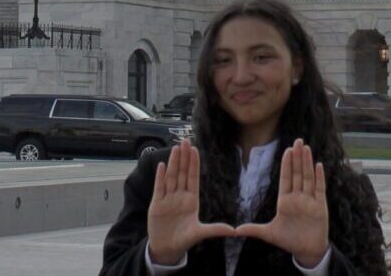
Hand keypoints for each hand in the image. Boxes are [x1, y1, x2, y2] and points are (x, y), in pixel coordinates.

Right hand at [148, 141, 235, 264]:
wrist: (166, 249)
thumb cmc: (184, 240)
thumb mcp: (200, 233)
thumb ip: (215, 229)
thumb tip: (233, 231)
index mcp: (191, 200)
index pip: (193, 177)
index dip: (194, 164)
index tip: (195, 149)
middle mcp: (179, 196)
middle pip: (182, 173)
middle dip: (183, 157)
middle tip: (185, 141)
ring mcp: (168, 198)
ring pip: (171, 176)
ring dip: (173, 162)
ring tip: (175, 148)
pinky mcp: (157, 204)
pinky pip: (159, 187)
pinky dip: (160, 176)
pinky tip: (161, 165)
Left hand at [235, 139, 328, 268]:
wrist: (307, 252)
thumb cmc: (289, 241)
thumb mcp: (270, 233)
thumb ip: (254, 229)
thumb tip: (235, 230)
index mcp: (285, 201)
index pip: (286, 178)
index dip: (287, 164)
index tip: (287, 150)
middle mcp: (298, 197)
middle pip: (297, 173)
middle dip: (297, 157)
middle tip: (298, 141)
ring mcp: (310, 201)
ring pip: (308, 178)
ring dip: (307, 163)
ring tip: (306, 148)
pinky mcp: (320, 207)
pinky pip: (320, 189)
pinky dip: (319, 177)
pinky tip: (318, 165)